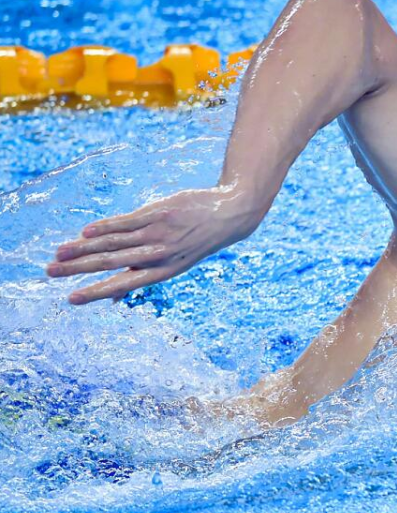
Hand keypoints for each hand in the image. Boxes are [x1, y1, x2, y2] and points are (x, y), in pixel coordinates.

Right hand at [47, 187, 263, 304]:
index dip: (96, 292)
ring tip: (59, 252)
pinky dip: (104, 227)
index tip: (71, 299)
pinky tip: (85, 232)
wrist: (228, 214)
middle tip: (50, 272)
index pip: (123, 284)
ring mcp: (159, 233)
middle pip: (111, 263)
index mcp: (164, 272)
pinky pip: (126, 222)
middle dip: (78, 269)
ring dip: (83, 248)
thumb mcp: (176, 264)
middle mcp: (160, 255)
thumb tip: (114, 298)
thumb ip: (143, 275)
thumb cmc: (196, 241)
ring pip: (114, 243)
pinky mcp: (159, 213)